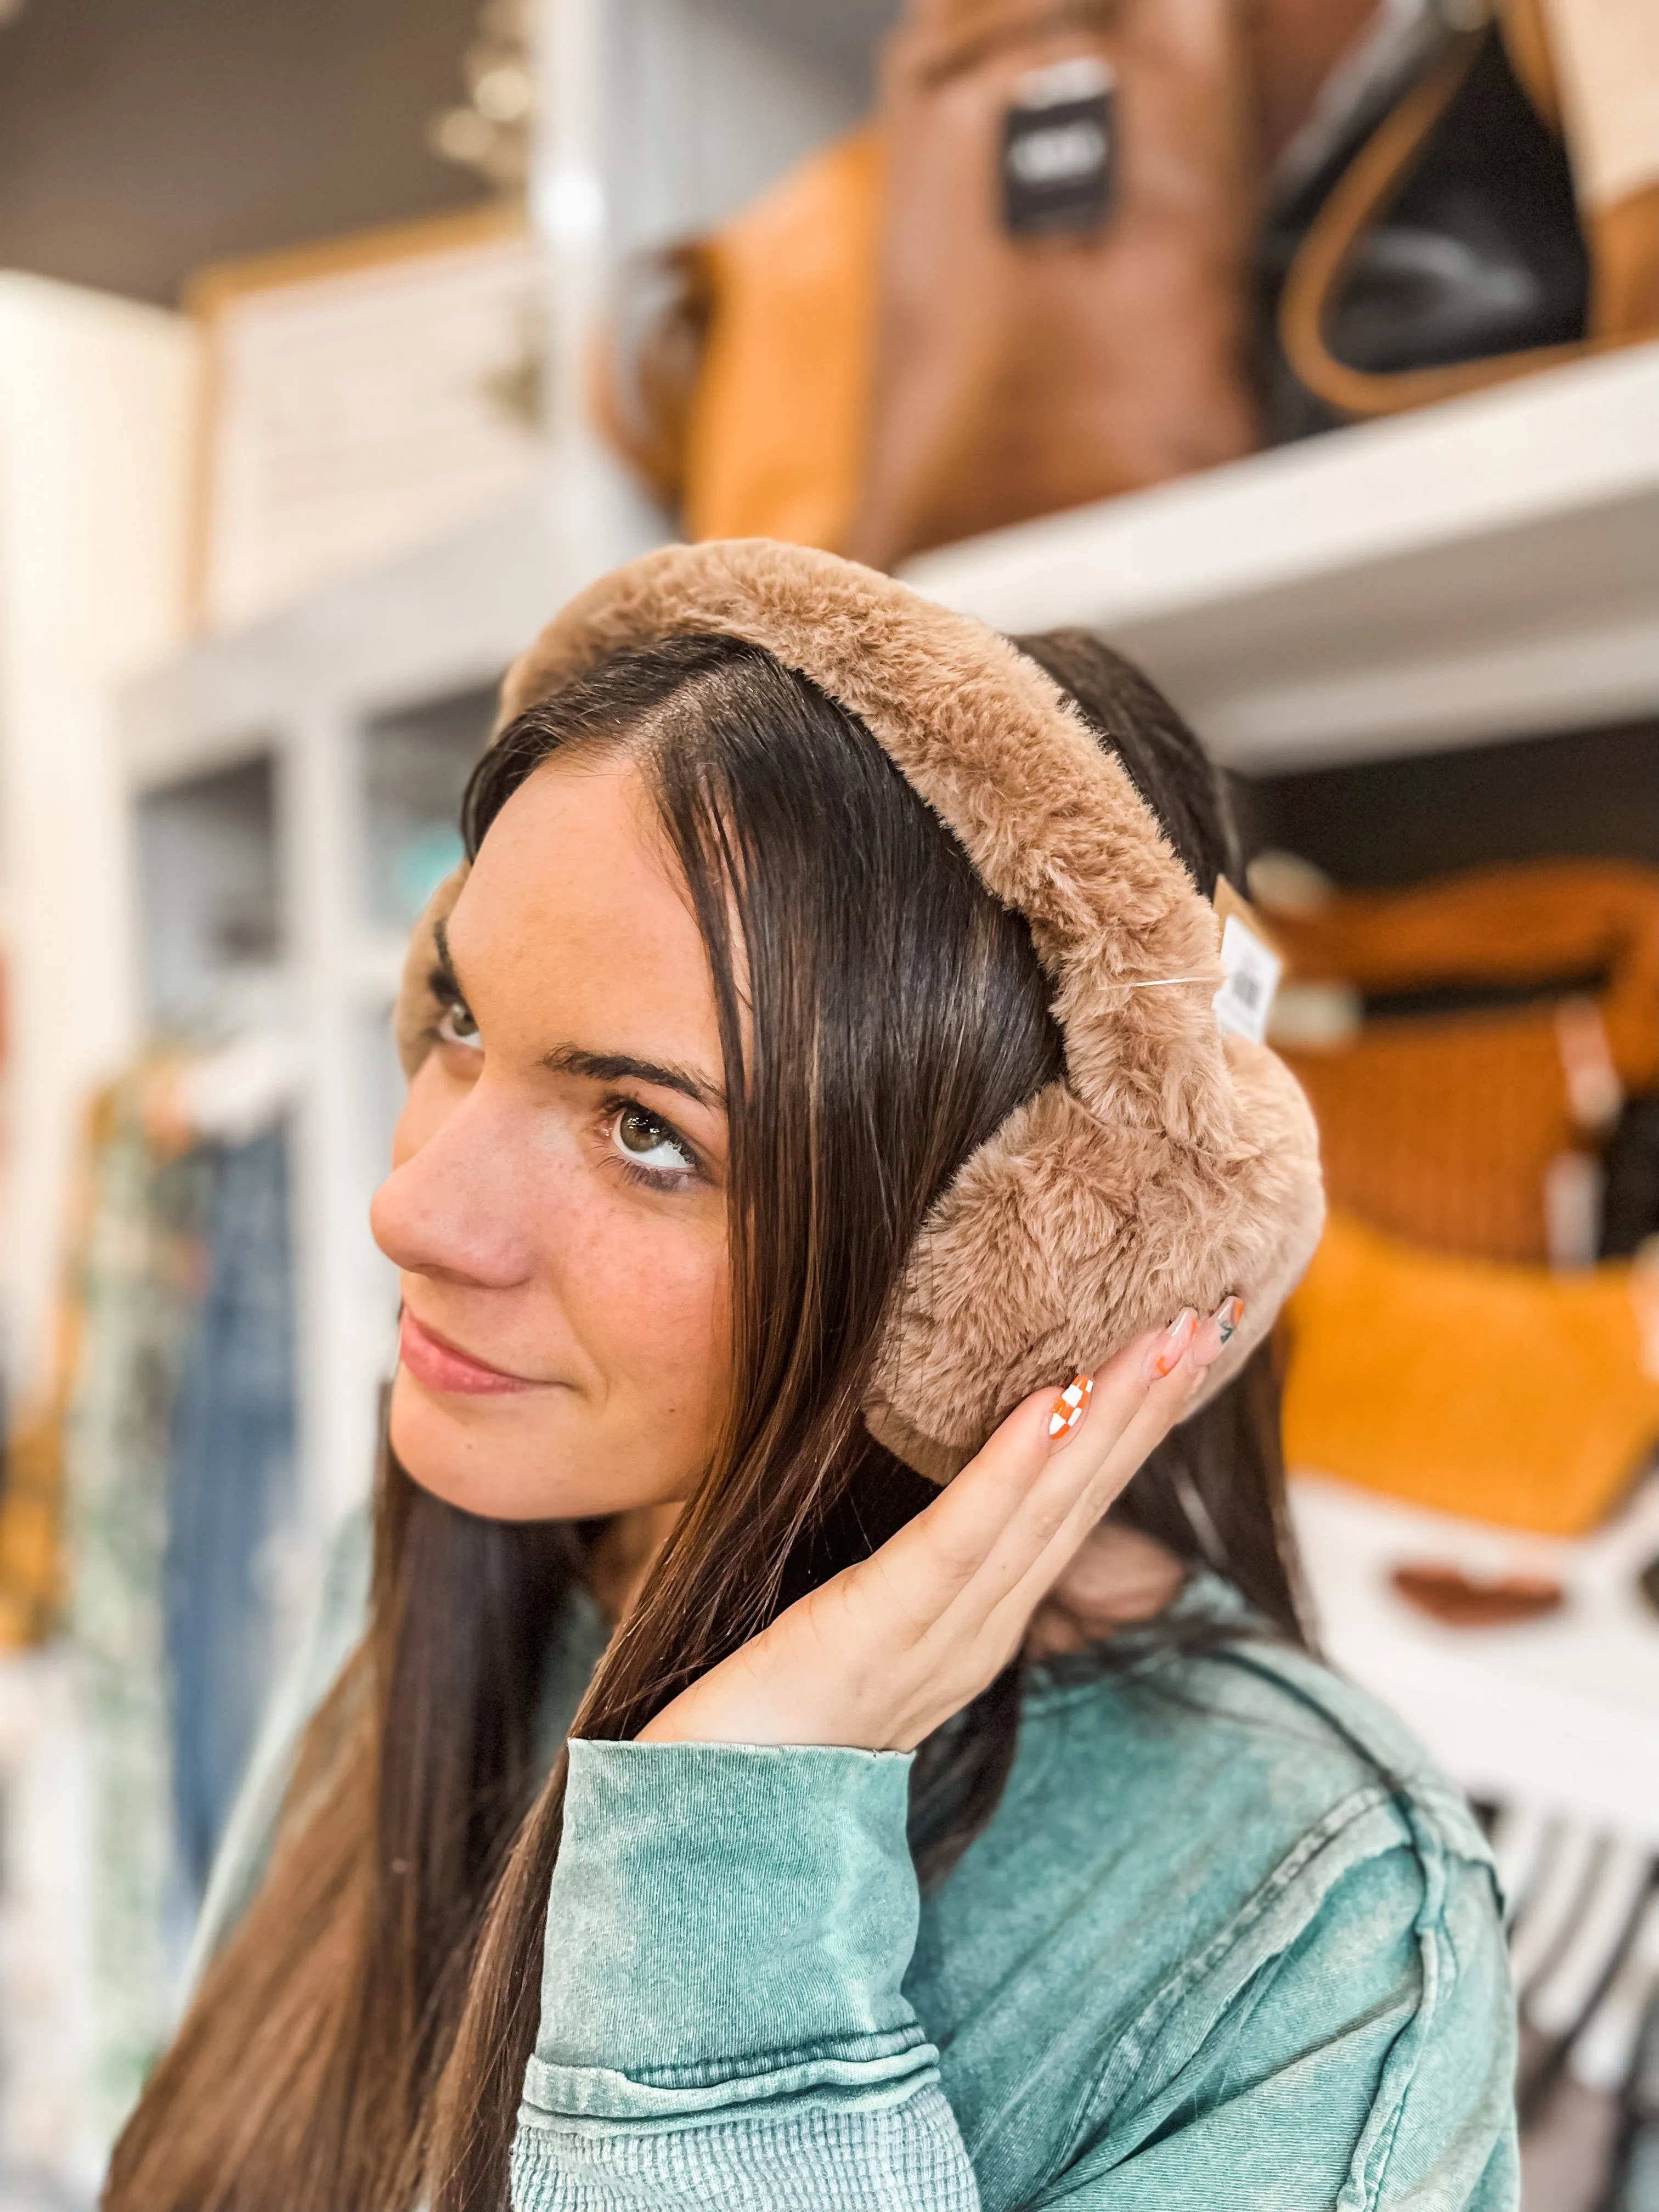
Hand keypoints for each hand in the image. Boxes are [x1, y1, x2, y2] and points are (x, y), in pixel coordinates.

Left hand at [637, 1300, 1240, 1753]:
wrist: (702, 1822)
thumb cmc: (761, 1720)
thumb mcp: (857, 1637)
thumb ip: (910, 1583)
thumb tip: (943, 1503)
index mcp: (975, 1628)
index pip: (1071, 1511)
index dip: (1133, 1429)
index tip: (1183, 1350)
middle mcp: (976, 1632)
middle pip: (1079, 1501)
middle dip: (1148, 1408)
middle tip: (1209, 1319)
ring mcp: (936, 1639)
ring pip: (1043, 1511)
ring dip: (1109, 1419)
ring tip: (1162, 1340)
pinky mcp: (877, 1630)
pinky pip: (957, 1542)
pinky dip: (1009, 1471)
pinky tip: (1051, 1406)